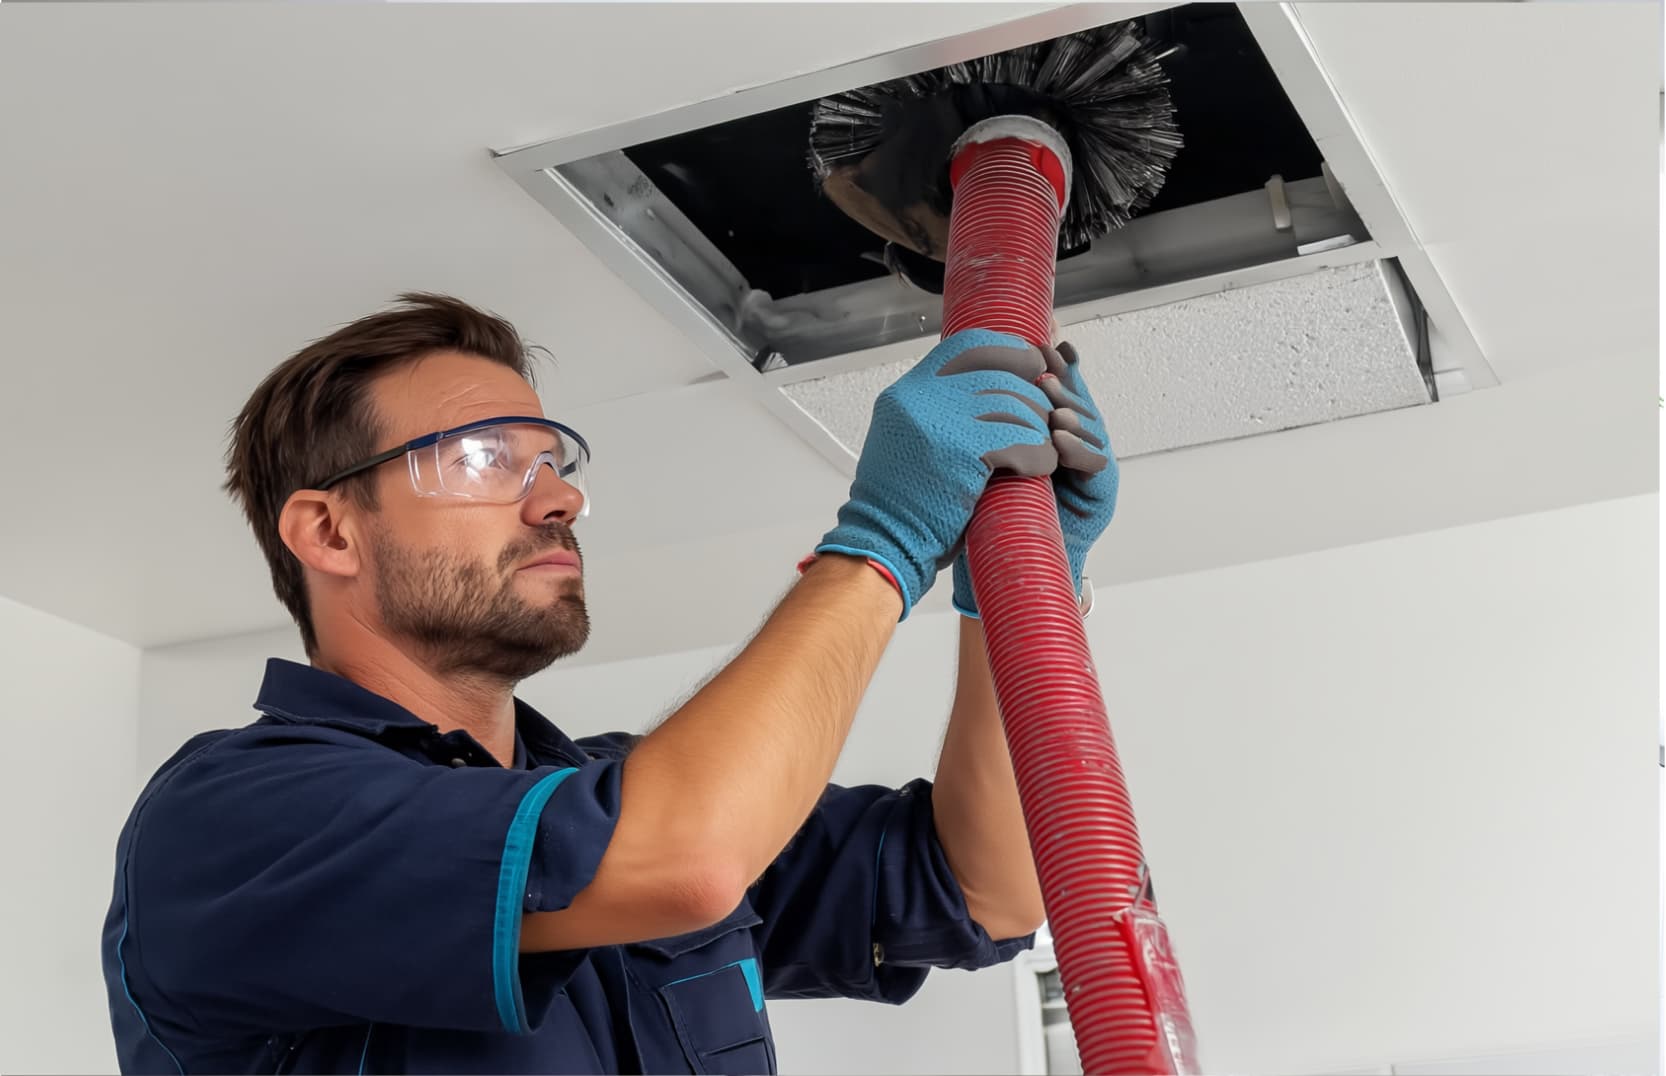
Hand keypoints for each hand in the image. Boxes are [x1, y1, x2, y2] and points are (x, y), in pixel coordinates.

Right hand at [817, 329, 1059, 618]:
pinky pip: (1019, 440)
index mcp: (906, 392)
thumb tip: (986, 389)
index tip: (1031, 364)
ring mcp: (938, 422)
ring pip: (1013, 406)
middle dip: (1031, 394)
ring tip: (1047, 445)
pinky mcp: (961, 453)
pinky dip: (1038, 453)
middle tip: (1047, 415)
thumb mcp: (907, 439)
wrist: (884, 541)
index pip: (966, 347)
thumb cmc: (901, 502)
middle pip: (996, 374)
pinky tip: (1042, 466)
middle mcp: (919, 399)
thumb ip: (937, 410)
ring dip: (1038, 427)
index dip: (1006, 350)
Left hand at [951, 340, 1116, 616]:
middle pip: (1077, 401)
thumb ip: (986, 423)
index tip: (1042, 342)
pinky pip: (1098, 465)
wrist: (1010, 567)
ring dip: (1071, 413)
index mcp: (1047, 431)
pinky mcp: (1101, 495)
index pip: (1057, 389)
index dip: (1054, 365)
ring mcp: (1090, 469)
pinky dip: (1079, 450)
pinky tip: (1059, 440)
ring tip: (1050, 406)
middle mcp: (1073, 444)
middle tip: (1045, 367)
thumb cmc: (990, 513)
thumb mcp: (983, 458)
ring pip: (1091, 428)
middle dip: (1063, 382)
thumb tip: (964, 371)